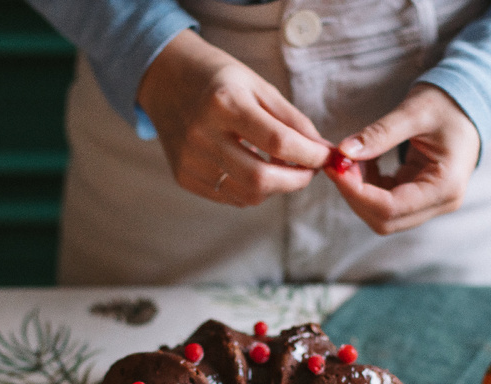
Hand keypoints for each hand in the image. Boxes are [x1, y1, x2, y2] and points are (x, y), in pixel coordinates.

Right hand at [137, 30, 331, 205]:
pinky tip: (254, 170)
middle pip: (261, 179)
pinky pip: (229, 197)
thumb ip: (292, 120)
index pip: (278, 143)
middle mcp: (202, 134)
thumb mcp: (258, 86)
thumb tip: (323, 151)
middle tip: (308, 171)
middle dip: (296, 181)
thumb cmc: (219, 79)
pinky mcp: (184, 176)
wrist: (165, 79)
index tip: (325, 157)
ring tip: (282, 169)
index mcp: (224, 103)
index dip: (310, 155)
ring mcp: (190, 159)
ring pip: (247, 195)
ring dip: (275, 188)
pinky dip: (252, 190)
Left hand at [326, 84, 480, 233]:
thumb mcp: (415, 111)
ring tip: (348, 160)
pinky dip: (366, 187)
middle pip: (385, 220)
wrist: (469, 104)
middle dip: (354, 194)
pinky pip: (384, 203)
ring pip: (382, 215)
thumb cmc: (449, 104)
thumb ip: (380, 133)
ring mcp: (429, 203)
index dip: (357, 192)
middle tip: (337, 163)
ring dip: (358, 192)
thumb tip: (344, 152)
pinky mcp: (417, 197)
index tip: (335, 167)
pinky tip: (361, 162)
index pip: (391, 207)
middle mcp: (440, 203)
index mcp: (446, 186)